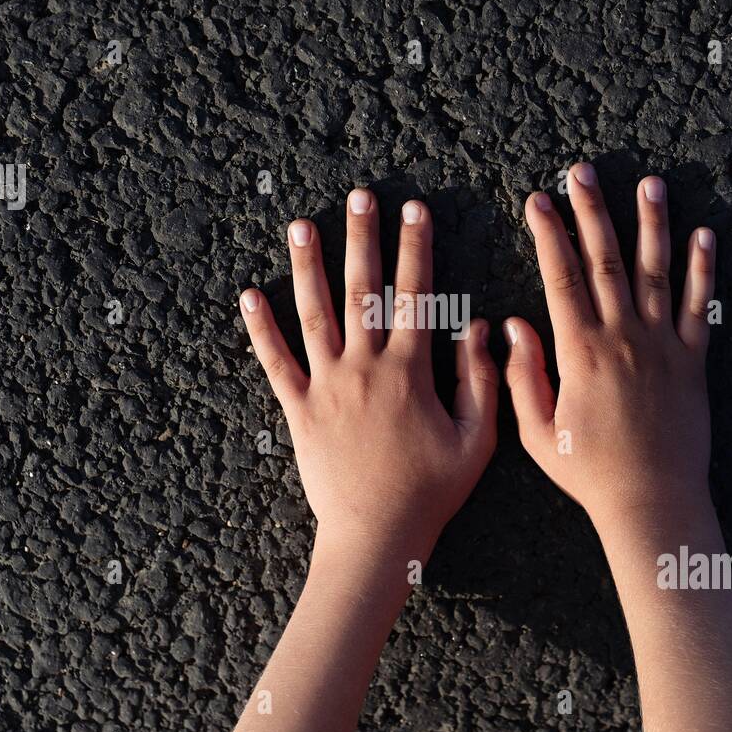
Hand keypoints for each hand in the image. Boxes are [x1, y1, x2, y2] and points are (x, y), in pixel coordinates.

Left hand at [239, 190, 497, 564]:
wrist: (376, 535)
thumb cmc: (432, 491)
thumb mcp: (477, 439)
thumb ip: (482, 380)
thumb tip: (481, 327)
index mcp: (411, 371)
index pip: (416, 295)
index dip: (416, 249)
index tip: (415, 210)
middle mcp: (365, 367)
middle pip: (363, 290)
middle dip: (363, 238)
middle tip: (360, 195)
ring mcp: (328, 386)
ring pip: (315, 314)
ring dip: (308, 266)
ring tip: (301, 224)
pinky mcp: (299, 410)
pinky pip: (276, 363)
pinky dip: (261, 330)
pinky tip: (249, 296)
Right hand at [504, 165, 716, 533]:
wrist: (651, 500)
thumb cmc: (587, 471)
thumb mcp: (535, 430)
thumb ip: (521, 375)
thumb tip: (513, 324)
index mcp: (578, 350)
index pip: (559, 276)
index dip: (547, 233)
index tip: (537, 199)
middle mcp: (622, 336)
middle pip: (605, 259)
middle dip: (591, 210)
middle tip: (582, 171)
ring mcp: (662, 345)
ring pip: (656, 270)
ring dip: (651, 223)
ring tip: (648, 183)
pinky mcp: (693, 361)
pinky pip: (699, 306)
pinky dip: (703, 269)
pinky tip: (703, 235)